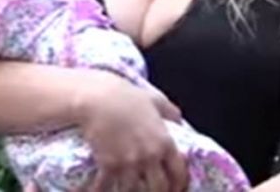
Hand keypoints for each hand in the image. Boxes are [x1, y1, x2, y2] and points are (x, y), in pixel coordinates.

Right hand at [74, 73, 188, 191]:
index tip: (176, 189)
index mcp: (164, 142)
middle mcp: (150, 156)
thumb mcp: (156, 100)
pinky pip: (108, 187)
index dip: (179, 184)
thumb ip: (170, 112)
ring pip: (135, 191)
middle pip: (159, 187)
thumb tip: (179, 121)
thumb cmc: (128, 97)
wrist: (99, 99)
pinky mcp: (108, 166)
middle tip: (154, 191)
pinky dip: (104, 190)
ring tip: (130, 190)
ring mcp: (129, 163)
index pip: (179, 172)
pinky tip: (101, 190)